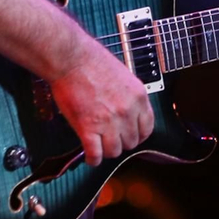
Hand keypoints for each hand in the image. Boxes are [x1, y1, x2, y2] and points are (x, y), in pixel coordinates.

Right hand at [48, 40, 154, 166]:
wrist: (71, 59)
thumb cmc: (92, 62)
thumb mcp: (124, 76)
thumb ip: (129, 97)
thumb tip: (129, 113)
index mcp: (138, 97)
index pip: (147, 128)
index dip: (138, 135)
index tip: (131, 136)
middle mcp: (127, 111)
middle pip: (131, 142)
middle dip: (121, 142)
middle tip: (111, 138)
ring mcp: (108, 121)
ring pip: (114, 151)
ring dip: (107, 151)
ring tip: (100, 146)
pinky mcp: (88, 128)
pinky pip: (95, 154)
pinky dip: (93, 159)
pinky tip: (90, 156)